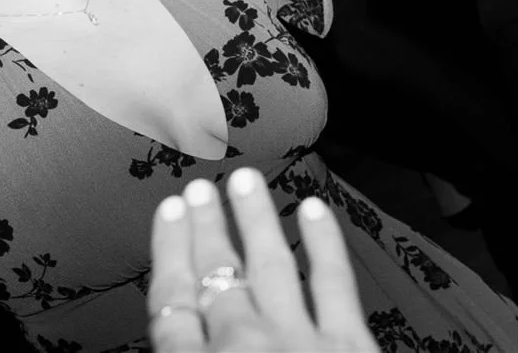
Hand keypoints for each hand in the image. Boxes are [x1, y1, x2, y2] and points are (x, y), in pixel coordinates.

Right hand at [148, 171, 373, 352]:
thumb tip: (177, 330)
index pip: (171, 304)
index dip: (169, 252)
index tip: (169, 216)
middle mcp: (243, 345)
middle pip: (217, 274)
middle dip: (207, 228)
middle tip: (199, 190)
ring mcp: (297, 340)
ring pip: (271, 265)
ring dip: (255, 220)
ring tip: (245, 181)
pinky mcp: (349, 345)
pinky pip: (334, 284)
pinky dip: (324, 243)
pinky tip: (314, 210)